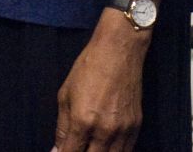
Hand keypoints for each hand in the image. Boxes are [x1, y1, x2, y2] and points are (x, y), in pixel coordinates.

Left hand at [53, 14, 149, 151]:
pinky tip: (104, 147)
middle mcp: (105, 130)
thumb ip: (62, 127)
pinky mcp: (136, 126)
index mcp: (83, 121)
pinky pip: (126, 151)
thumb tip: (56, 150)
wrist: (119, 51)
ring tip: (90, 147)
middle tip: (76, 148)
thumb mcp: (65, 95)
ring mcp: (123, 130)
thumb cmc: (89, 68)